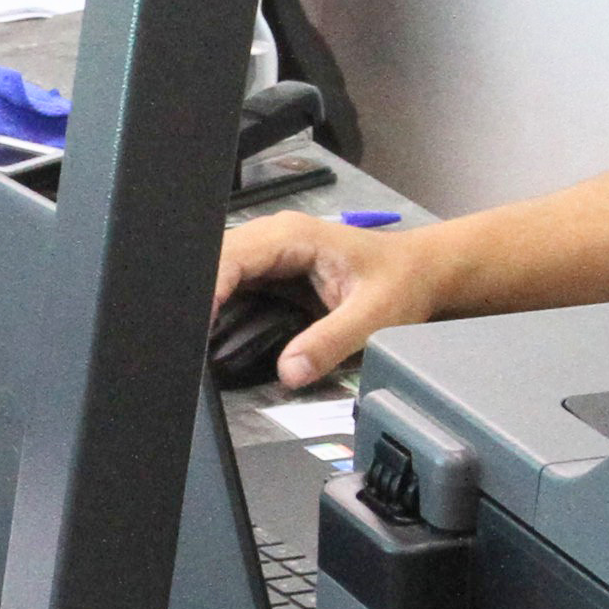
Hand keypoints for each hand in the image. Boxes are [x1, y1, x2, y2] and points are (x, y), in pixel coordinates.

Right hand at [214, 209, 433, 391]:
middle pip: (214, 261)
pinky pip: (233, 285)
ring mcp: (270, 254)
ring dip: (204, 302)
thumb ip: (331, 343)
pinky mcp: (271, 274)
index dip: (207, 290)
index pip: (231, 256)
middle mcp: (274, 238)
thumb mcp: (374, 316)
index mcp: (293, 236)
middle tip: (186, 340)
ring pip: (219, 272)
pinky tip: (211, 331)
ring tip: (193, 338)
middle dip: (196, 296)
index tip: (197, 327)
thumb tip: (288, 372)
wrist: (422, 272)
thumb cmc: (402, 283)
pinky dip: (218, 306)